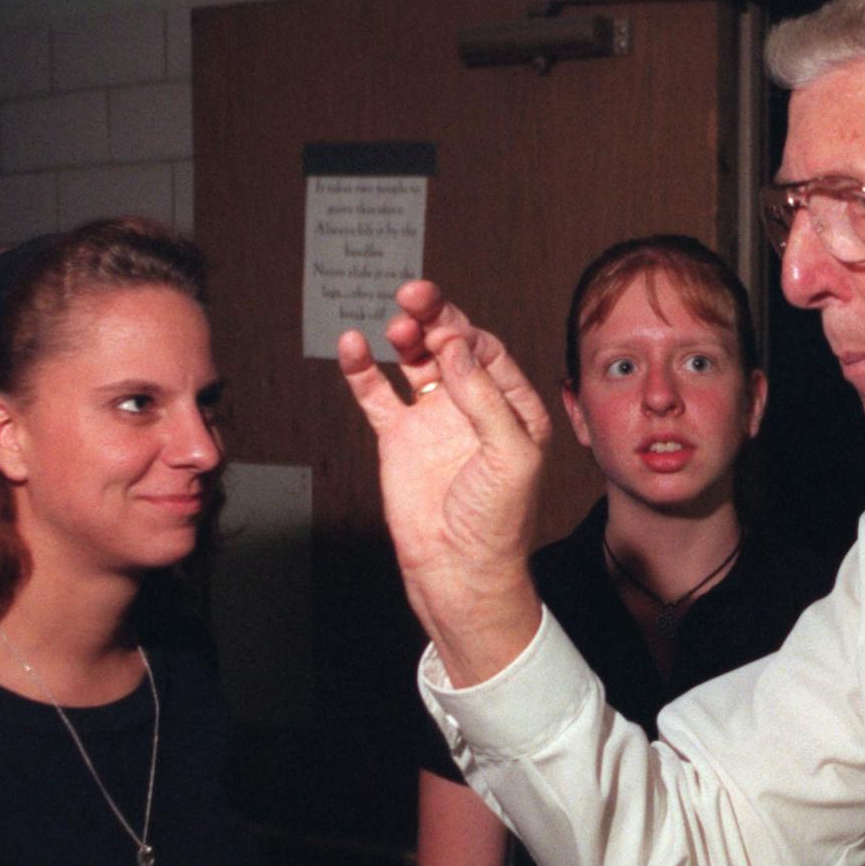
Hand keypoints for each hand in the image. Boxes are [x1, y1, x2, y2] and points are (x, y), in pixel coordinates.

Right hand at [338, 281, 552, 684]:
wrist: (458, 570)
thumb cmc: (497, 520)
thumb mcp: (510, 453)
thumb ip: (484, 396)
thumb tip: (455, 345)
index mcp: (513, 407)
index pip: (488, 352)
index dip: (467, 335)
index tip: (449, 333)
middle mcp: (473, 406)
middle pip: (450, 346)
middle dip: (434, 318)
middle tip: (414, 295)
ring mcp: (434, 419)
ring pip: (416, 361)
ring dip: (406, 337)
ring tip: (397, 326)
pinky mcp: (399, 437)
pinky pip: (377, 393)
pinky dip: (363, 367)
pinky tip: (352, 344)